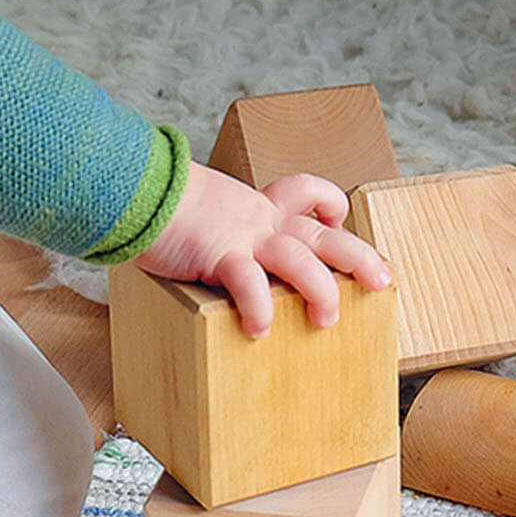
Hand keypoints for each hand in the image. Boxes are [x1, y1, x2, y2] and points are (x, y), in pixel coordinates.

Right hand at [135, 164, 391, 337]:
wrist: (134, 186)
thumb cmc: (157, 204)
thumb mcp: (200, 209)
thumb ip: (216, 230)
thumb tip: (208, 253)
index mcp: (257, 207)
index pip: (305, 192)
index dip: (330, 204)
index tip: (338, 221)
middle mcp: (259, 220)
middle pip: (322, 234)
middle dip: (358, 257)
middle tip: (382, 282)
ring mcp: (243, 236)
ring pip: (299, 258)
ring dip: (320, 289)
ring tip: (327, 320)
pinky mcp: (219, 253)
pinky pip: (249, 283)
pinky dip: (259, 307)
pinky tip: (259, 330)